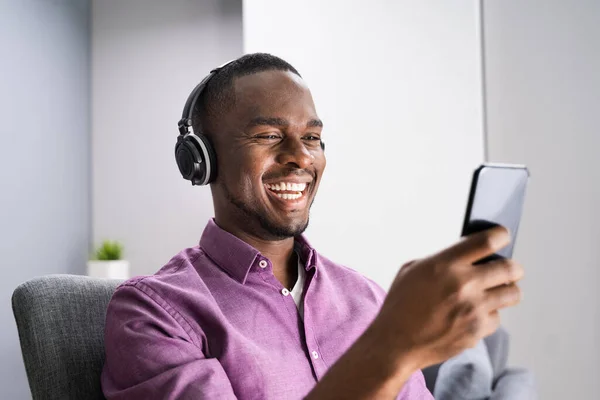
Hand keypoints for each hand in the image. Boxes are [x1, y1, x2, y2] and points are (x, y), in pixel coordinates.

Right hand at [373, 226, 523, 371]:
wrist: (395, 342)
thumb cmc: (400, 305)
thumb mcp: (412, 270)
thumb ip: (442, 259)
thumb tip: (467, 255)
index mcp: (446, 264)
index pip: (488, 241)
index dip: (501, 235)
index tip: (502, 236)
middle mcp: (464, 284)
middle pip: (510, 268)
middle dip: (512, 267)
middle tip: (507, 269)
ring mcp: (473, 309)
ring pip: (513, 294)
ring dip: (506, 290)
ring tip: (495, 292)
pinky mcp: (477, 330)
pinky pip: (497, 318)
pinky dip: (489, 315)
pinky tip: (473, 314)